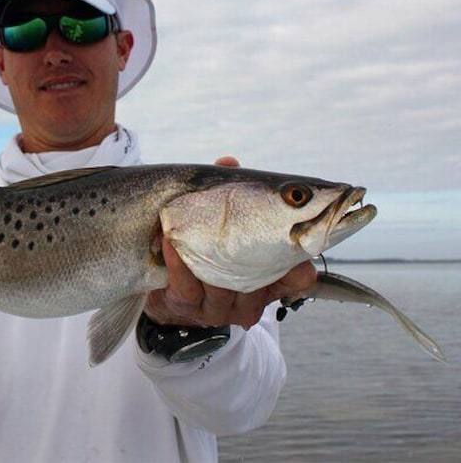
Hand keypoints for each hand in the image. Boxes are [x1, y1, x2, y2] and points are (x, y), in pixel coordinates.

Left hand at [144, 156, 317, 328]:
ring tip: (191, 226)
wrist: (168, 293)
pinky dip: (179, 261)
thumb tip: (228, 163)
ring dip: (207, 254)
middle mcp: (249, 299)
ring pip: (222, 285)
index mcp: (267, 279)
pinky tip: (170, 240)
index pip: (298, 279)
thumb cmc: (204, 252)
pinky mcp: (188, 306)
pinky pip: (187, 285)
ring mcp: (220, 307)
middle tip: (240, 227)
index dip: (301, 265)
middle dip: (250, 255)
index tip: (299, 240)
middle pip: (261, 283)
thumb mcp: (223, 226)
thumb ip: (228, 195)